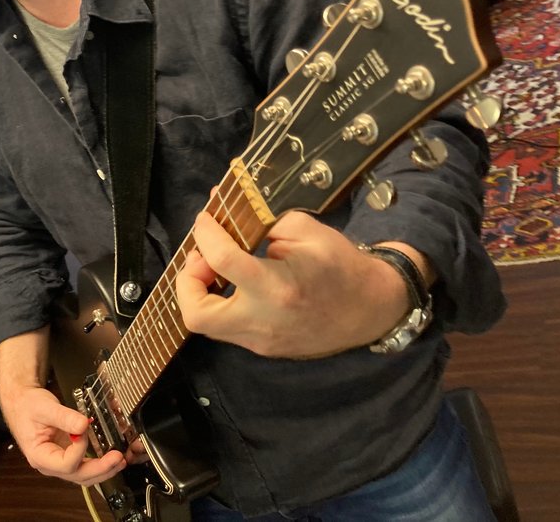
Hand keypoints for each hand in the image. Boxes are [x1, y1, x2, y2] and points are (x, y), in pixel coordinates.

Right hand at [0, 384, 127, 485]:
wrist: (22, 403)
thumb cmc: (27, 406)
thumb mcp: (45, 408)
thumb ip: (65, 417)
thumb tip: (84, 425)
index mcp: (40, 456)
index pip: (66, 463)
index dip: (80, 449)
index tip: (84, 429)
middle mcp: (50, 464)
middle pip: (78, 476)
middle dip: (100, 469)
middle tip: (117, 458)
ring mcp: (59, 461)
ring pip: (83, 475)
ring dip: (103, 470)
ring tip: (119, 461)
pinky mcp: (66, 455)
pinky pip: (84, 466)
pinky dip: (99, 464)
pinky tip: (110, 459)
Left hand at [175, 210, 415, 358]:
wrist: (372, 309)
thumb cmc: (341, 264)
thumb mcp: (306, 230)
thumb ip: (262, 222)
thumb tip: (225, 212)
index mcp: (277, 287)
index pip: (221, 261)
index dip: (205, 234)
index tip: (205, 219)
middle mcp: (263, 321)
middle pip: (197, 314)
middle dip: (187, 282)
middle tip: (202, 258)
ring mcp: (262, 341)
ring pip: (207, 326)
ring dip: (201, 294)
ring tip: (214, 268)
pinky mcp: (264, 348)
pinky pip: (227, 328)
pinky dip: (219, 304)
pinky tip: (232, 284)